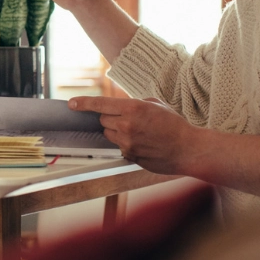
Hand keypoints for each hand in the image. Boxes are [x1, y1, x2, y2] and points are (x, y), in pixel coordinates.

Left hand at [68, 96, 201, 176]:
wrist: (188, 149)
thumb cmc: (175, 125)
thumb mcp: (155, 104)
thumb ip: (135, 103)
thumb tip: (122, 106)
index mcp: (133, 108)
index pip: (100, 104)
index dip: (83, 103)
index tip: (72, 103)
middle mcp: (126, 125)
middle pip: (102, 120)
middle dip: (110, 118)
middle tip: (127, 119)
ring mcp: (127, 143)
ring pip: (108, 134)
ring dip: (116, 132)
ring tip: (138, 132)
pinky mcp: (129, 156)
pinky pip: (119, 147)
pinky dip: (125, 144)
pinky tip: (143, 143)